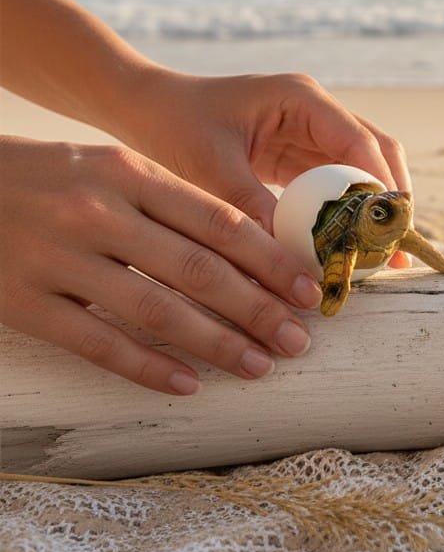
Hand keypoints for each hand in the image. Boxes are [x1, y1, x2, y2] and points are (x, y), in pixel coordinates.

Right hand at [0, 136, 323, 394]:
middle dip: (258, 309)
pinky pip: (98, 342)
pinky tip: (189, 383)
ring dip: (217, 344)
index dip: (271, 261)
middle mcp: (100, 212)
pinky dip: (148, 367)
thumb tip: (255, 246)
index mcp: (130, 174)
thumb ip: (173, 202)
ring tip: (259, 366)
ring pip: (156, 310)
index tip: (308, 291)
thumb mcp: (112, 168)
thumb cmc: (51, 177)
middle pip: (199, 270)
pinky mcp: (24, 301)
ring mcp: (60, 258)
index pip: (220, 222)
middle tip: (299, 339)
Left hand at [119, 71, 409, 233]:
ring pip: (363, 169)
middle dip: (390, 198)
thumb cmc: (173, 125)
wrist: (144, 108)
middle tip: (397, 246)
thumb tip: (289, 260)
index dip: (380, 185)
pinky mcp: (300, 154)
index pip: (360, 142)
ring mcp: (312, 131)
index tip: (388, 229)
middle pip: (377, 151)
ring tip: (384, 254)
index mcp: (302, 99)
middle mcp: (317, 111)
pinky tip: (349, 247)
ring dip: (374, 208)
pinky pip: (337, 184)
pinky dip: (347, 213)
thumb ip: (252, 208)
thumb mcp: (210, 168)